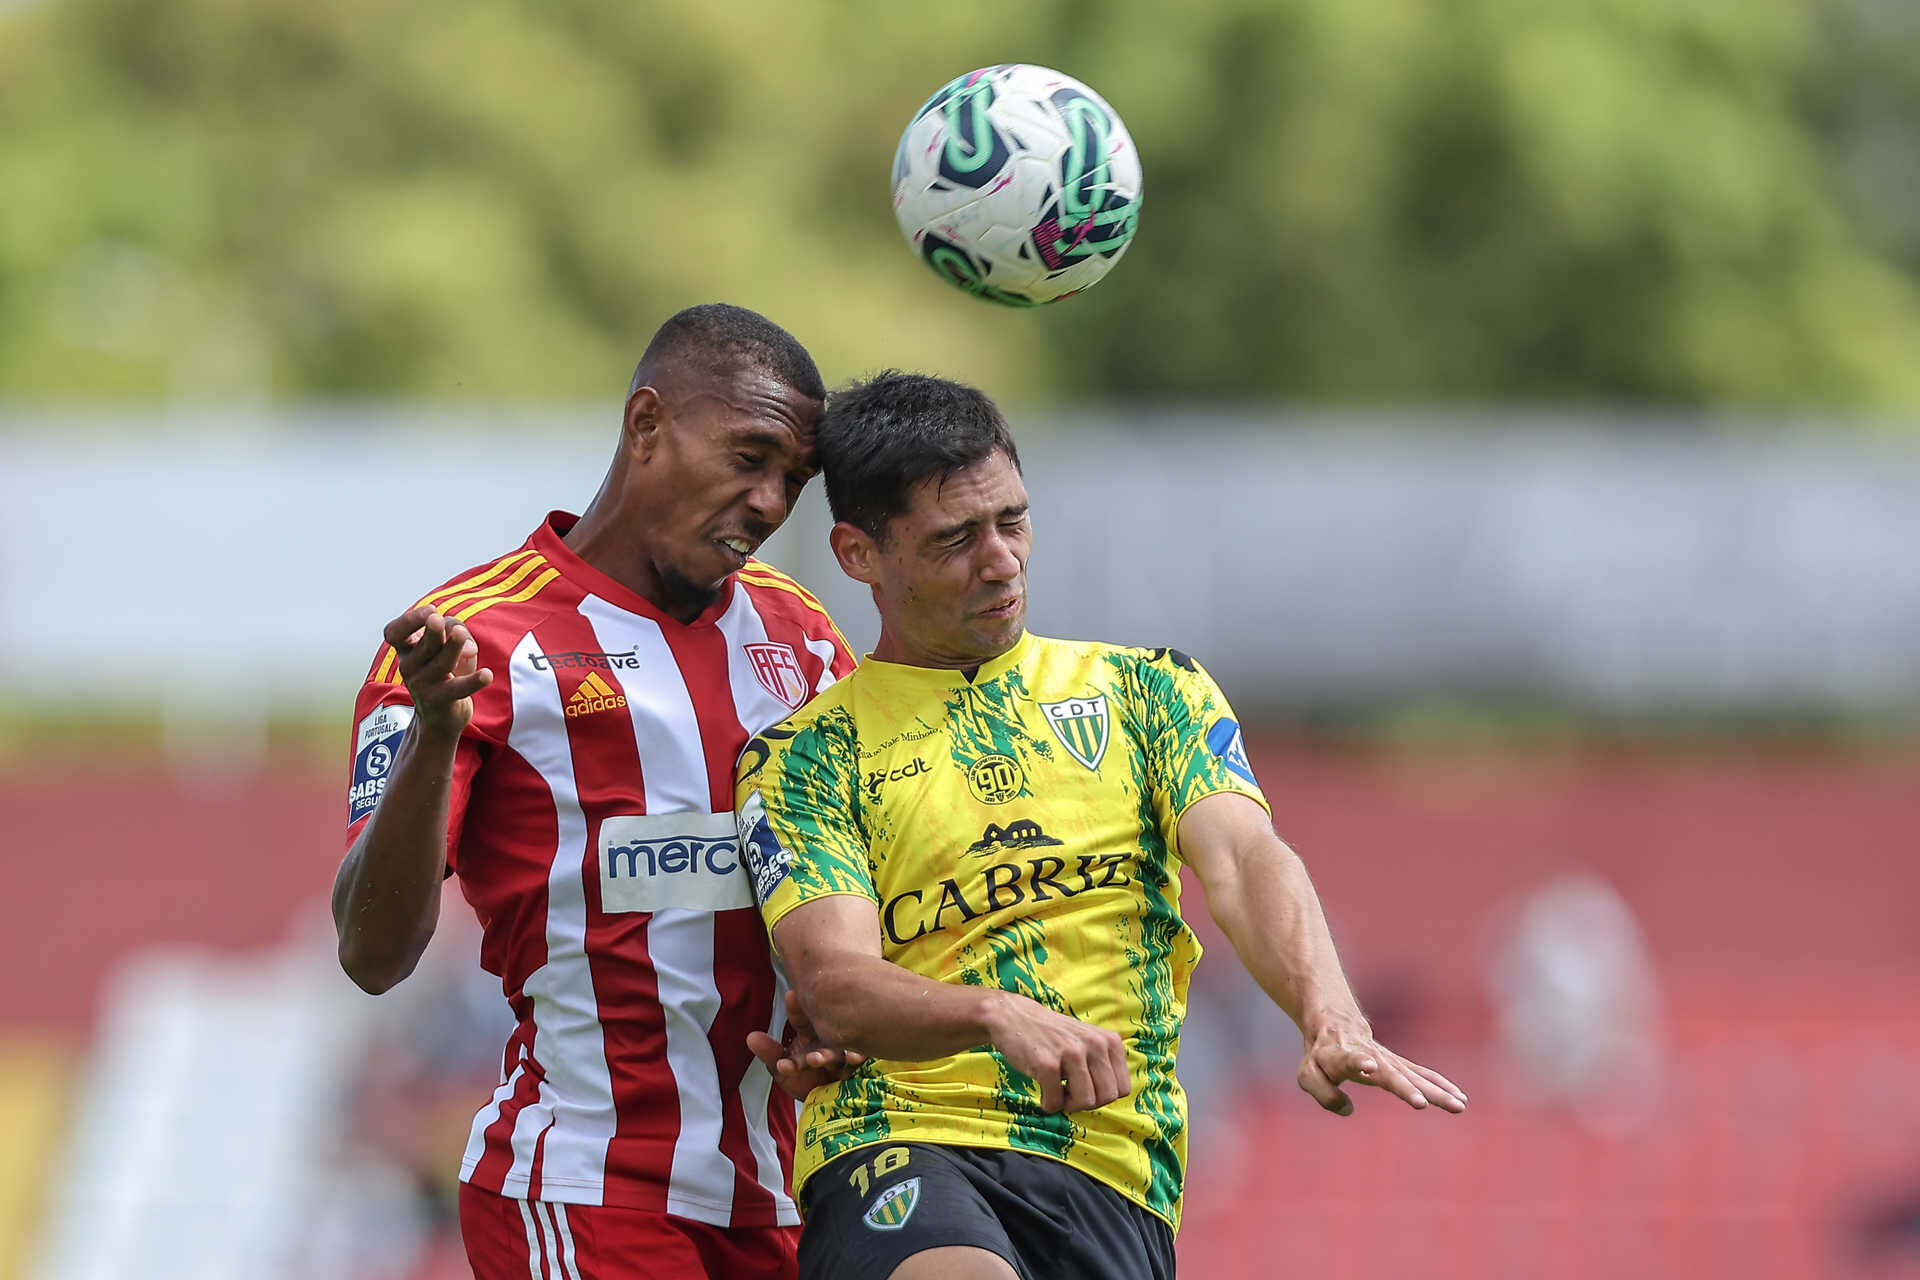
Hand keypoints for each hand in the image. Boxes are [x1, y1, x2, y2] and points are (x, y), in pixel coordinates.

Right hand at [383, 606, 492, 735]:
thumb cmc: (443, 670)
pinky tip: (487, 674)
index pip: (394, 633)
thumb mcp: (449, 645)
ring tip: (465, 637)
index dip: (409, 620)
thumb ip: (456, 633)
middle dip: (433, 632)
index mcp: (407, 649)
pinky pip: (457, 689)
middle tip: (440, 619)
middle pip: (424, 646)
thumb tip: (466, 645)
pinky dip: (473, 681)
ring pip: (441, 663)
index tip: (432, 610)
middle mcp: (408, 666)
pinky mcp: (438, 701)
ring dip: (453, 648)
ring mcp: (422, 685)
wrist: (440, 716)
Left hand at [748, 990, 866, 1100]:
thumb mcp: (785, 1070)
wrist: (829, 1106)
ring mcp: (845, 1054)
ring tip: (818, 1061)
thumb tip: (751, 1036)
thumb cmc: (806, 1082)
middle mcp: (829, 1041)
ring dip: (830, 1055)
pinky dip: (857, 1060)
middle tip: (807, 1055)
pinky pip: (859, 1062)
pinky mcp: (858, 1068)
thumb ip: (771, 1054)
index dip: (796, 1009)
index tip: (790, 995)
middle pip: (824, 1033)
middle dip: (813, 1041)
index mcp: (811, 1035)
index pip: (802, 1018)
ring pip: (840, 1050)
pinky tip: (855, 1060)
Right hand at [981, 991, 1130, 1114]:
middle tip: (1070, 1091)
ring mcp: (1071, 1053)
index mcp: (1109, 1041)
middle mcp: (1095, 1045)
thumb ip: (1105, 1064)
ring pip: (1085, 1102)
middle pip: (1106, 1098)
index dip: (1103, 1096)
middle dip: (1087, 1103)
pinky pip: (1055, 1102)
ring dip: (1068, 1104)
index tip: (1087, 1088)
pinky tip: (1042, 1087)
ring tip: (1057, 1089)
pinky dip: (1048, 1103)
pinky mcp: (1047, 1064)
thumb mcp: (1088, 1041)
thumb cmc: (1053, 1036)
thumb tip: (1115, 1097)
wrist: (1014, 1017)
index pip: (1123, 1089)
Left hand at [1297, 1019, 1466, 1116]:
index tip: (1369, 1066)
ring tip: (1457, 1105)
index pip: (1349, 1059)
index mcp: (1341, 1055)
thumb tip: (1349, 1109)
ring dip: (1434, 1090)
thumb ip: (1323, 1094)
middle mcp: (1368, 1055)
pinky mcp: (1398, 1063)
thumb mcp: (1307, 1074)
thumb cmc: (1319, 1054)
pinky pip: (1421, 1074)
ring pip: (1412, 1075)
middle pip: (1389, 1073)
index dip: (1358, 1062)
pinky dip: (1440, 1085)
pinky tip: (1459, 1097)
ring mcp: (1387, 1059)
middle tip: (1421, 1103)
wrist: (1335, 1021)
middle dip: (1405, 1088)